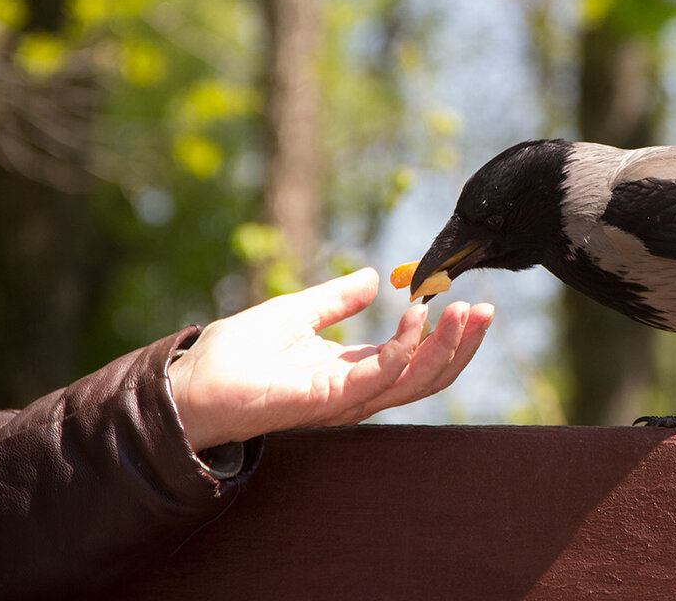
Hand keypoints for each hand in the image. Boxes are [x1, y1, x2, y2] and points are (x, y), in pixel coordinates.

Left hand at [168, 267, 492, 450]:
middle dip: (461, 346)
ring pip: (415, 381)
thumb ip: (336, 298)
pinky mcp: (329, 398)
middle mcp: (356, 390)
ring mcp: (345, 398)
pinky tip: (419, 315)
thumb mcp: (295, 312)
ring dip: (446, 347)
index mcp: (351, 371)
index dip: (443, 334)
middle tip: (486, 310)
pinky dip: (407, 346)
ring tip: (468, 313)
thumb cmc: (232, 355)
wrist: (189, 382)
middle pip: (426, 376)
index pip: (413, 360)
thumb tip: (373, 277)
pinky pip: (382, 374)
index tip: (465, 301)